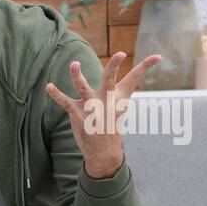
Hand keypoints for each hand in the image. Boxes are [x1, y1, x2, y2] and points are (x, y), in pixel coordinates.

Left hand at [45, 51, 161, 178]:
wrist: (103, 151)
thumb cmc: (111, 124)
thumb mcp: (119, 107)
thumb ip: (117, 91)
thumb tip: (127, 79)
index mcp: (119, 97)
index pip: (135, 78)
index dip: (146, 66)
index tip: (158, 56)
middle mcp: (106, 100)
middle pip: (110, 79)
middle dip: (114, 66)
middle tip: (120, 54)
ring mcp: (91, 107)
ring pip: (84, 88)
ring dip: (78, 76)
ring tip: (74, 64)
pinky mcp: (77, 114)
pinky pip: (65, 102)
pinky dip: (56, 94)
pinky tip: (48, 86)